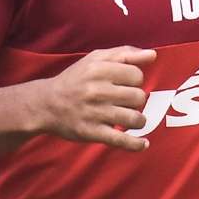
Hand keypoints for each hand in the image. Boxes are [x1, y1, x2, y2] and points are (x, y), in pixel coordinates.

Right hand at [36, 46, 156, 150]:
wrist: (45, 104)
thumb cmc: (76, 79)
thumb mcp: (95, 59)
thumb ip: (125, 54)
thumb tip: (152, 55)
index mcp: (99, 69)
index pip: (136, 75)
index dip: (135, 80)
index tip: (125, 84)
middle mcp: (96, 90)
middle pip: (138, 97)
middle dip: (135, 100)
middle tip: (124, 102)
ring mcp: (94, 112)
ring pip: (134, 118)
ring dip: (138, 120)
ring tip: (131, 119)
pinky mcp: (91, 132)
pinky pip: (120, 140)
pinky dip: (135, 144)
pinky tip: (143, 144)